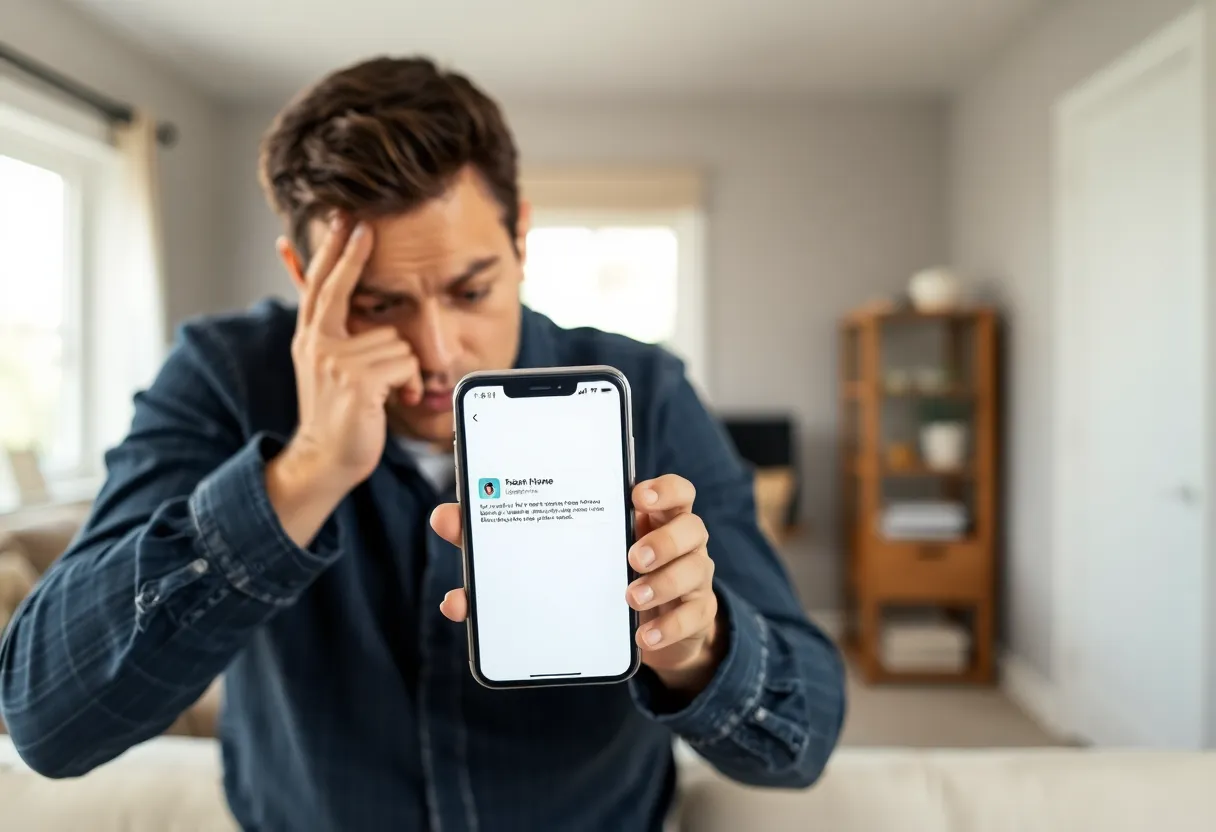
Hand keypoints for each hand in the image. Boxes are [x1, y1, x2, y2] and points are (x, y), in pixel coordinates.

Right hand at [284, 215, 422, 489]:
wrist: (325, 459)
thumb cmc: (340, 414)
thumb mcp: (327, 368)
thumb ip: (333, 334)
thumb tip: (334, 319)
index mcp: (311, 339)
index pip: (321, 285)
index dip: (333, 252)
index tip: (344, 221)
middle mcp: (318, 344)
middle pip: (340, 288)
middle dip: (353, 253)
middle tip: (365, 224)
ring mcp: (336, 362)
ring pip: (395, 340)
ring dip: (404, 368)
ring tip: (391, 391)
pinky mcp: (358, 381)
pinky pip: (404, 363)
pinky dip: (410, 383)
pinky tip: (396, 399)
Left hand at [429, 474, 724, 696]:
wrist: (649, 629)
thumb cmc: (596, 574)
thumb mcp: (559, 552)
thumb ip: (504, 534)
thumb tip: (444, 518)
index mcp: (647, 517)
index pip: (671, 490)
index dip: (661, 488)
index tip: (636, 494)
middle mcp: (676, 542)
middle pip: (692, 526)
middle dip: (665, 539)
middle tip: (631, 555)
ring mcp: (690, 579)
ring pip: (696, 571)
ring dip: (663, 583)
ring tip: (630, 597)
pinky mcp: (692, 617)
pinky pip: (692, 619)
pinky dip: (666, 628)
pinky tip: (640, 638)